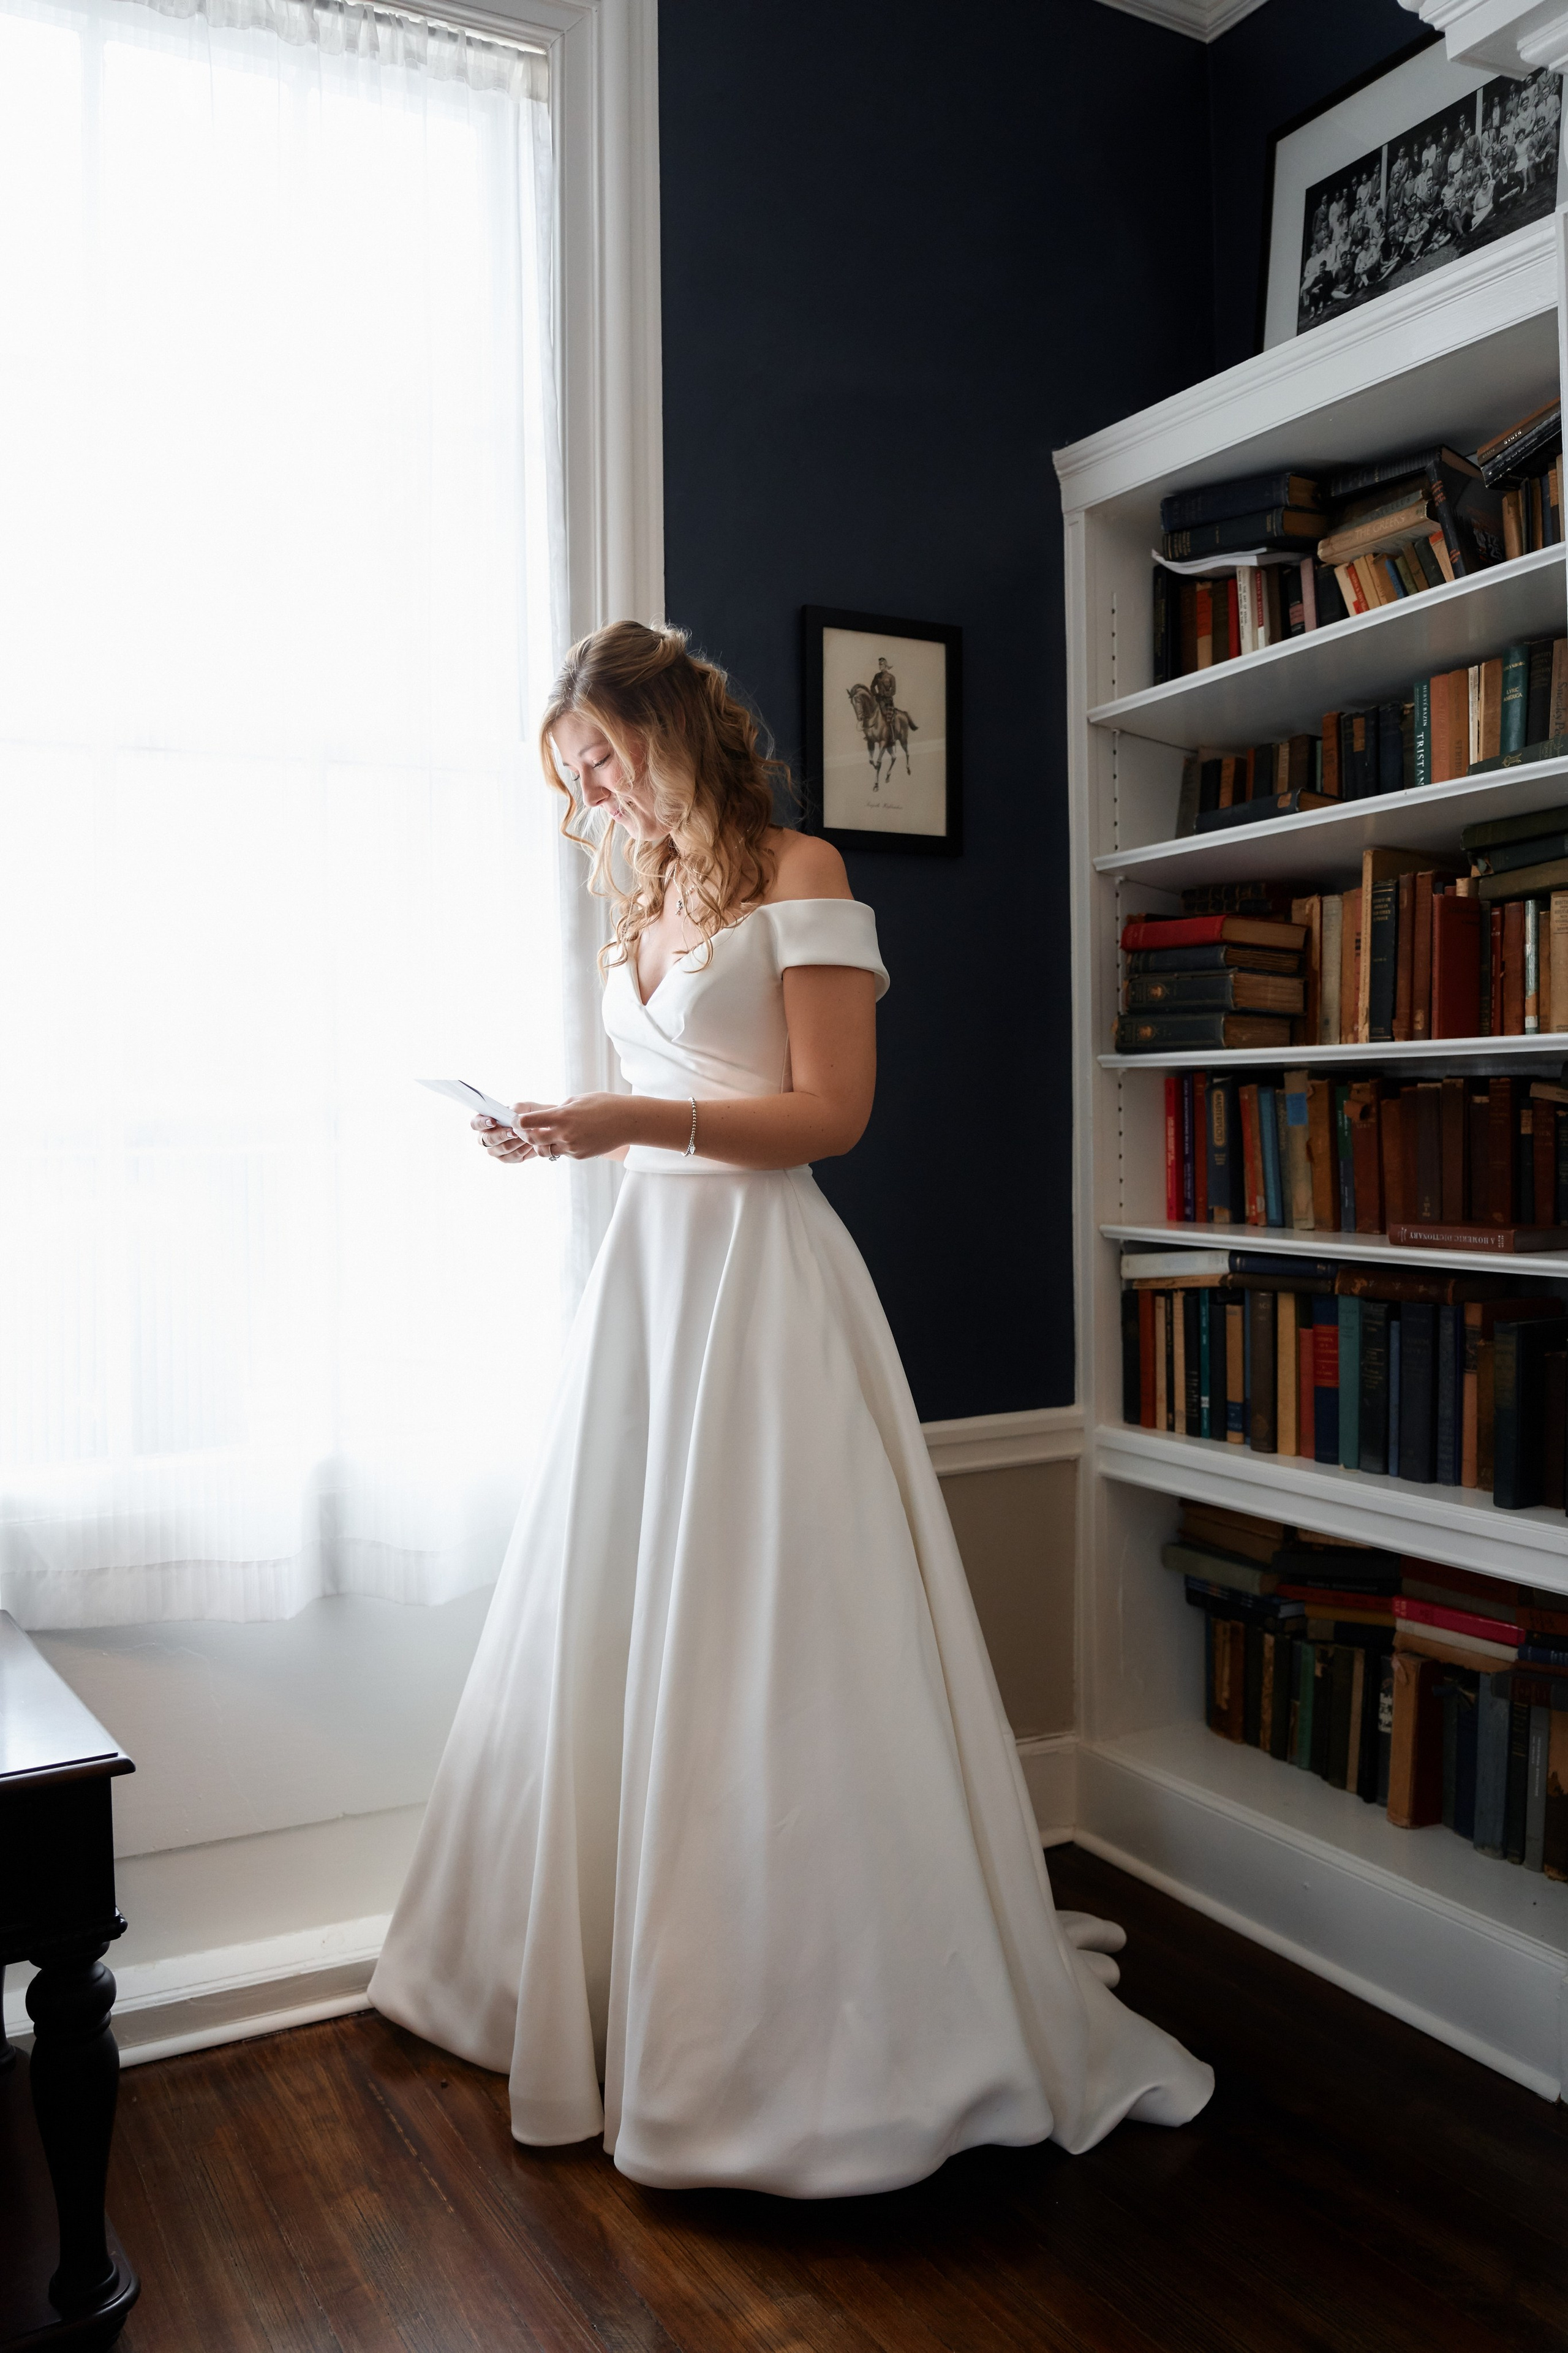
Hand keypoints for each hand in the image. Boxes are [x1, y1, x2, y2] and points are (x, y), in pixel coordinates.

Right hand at [473, 1102, 549, 1162]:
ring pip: (500, 1149)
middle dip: (501, 1135)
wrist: (542, 1127)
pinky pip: (512, 1157)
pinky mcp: (507, 1158)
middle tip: (514, 1132)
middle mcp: (487, 1137)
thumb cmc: (527, 1114)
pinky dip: (522, 1150)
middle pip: (487, 1139)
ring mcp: (496, 1150)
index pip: (475, 1123)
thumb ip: (516, 1109)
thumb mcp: (524, 1107)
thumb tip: (511, 1115)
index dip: (481, 1123)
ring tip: (526, 1136)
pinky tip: (530, 1144)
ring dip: (514, 1142)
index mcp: (485, 1122)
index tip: (493, 1121)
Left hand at [513, 1093, 634, 1161]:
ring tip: (545, 1135)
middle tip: (525, 1129)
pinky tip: (567, 1137)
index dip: (518, 1122)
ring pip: (545, 1150)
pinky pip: (562, 1153)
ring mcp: (572, 1147)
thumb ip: (558, 1110)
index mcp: (561, 1116)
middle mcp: (564, 1134)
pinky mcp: (579, 1155)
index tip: (516, 1120)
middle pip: (532, 1139)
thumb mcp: (577, 1100)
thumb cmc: (604, 1105)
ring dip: (541, 1143)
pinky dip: (559, 1146)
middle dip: (525, 1134)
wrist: (628, 1121)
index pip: (527, 1123)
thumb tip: (544, 1117)